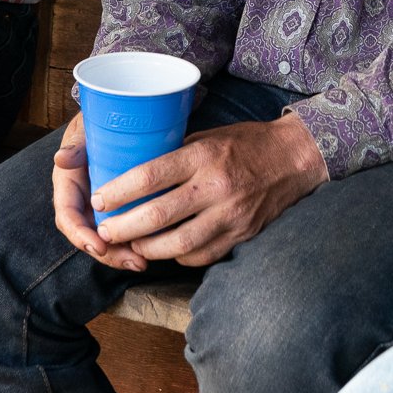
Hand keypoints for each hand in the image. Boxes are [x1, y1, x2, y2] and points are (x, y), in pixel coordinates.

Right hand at [51, 113, 148, 271]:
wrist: (117, 119)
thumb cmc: (96, 123)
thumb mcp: (84, 131)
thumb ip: (75, 145)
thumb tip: (62, 158)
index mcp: (69, 186)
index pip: (68, 218)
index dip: (81, 236)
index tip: (98, 246)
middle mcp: (83, 202)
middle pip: (90, 238)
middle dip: (109, 254)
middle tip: (133, 262)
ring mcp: (102, 208)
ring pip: (108, 240)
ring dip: (123, 254)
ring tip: (144, 262)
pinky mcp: (121, 208)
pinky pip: (126, 230)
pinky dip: (137, 242)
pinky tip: (155, 249)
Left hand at [91, 115, 328, 267]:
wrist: (294, 159)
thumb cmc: (245, 143)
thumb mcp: (208, 136)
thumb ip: (175, 155)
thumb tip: (134, 171)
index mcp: (203, 155)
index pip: (150, 176)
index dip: (118, 192)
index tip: (98, 200)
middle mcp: (216, 186)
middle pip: (158, 215)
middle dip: (123, 227)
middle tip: (104, 231)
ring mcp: (231, 215)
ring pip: (178, 244)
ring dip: (147, 249)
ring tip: (130, 245)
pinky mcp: (242, 235)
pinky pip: (201, 255)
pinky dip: (178, 256)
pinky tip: (165, 250)